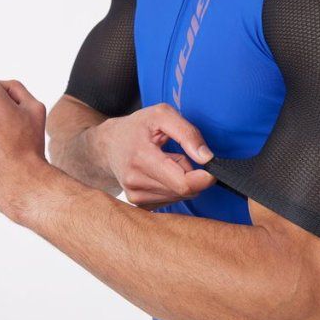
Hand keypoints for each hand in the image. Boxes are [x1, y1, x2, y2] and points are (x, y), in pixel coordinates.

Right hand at [91, 103, 215, 207]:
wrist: (108, 145)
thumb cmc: (136, 127)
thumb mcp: (162, 115)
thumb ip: (187, 133)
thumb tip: (206, 158)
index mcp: (141, 157)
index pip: (182, 183)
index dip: (203, 178)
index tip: (210, 169)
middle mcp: (135, 181)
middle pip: (184, 190)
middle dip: (191, 175)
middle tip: (179, 156)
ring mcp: (134, 196)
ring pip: (178, 197)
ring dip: (181, 181)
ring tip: (165, 163)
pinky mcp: (137, 204)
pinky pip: (170, 201)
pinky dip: (172, 188)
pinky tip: (160, 174)